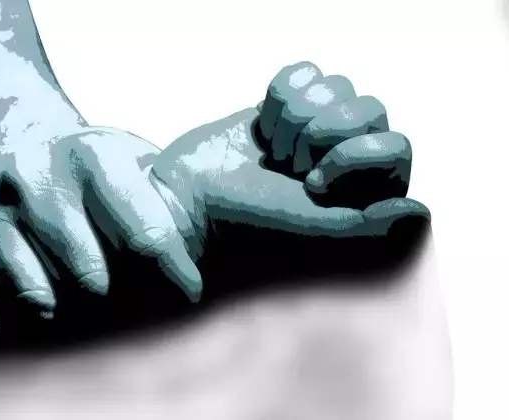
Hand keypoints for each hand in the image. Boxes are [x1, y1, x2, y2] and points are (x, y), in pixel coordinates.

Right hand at [0, 128, 201, 334]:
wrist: (16, 134)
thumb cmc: (93, 165)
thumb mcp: (137, 160)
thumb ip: (169, 204)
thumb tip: (198, 269)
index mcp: (90, 154)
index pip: (145, 237)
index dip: (175, 276)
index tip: (189, 297)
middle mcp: (31, 174)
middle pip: (90, 277)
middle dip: (120, 302)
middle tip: (136, 310)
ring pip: (36, 296)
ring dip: (66, 313)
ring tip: (82, 307)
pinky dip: (10, 318)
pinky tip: (30, 312)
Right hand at [150, 61, 429, 292]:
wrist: (193, 191)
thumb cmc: (248, 214)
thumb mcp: (313, 225)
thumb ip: (368, 224)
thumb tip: (419, 210)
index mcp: (364, 188)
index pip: (396, 145)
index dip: (351, 155)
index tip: (310, 183)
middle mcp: (349, 153)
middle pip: (370, 109)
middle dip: (318, 135)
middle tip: (287, 167)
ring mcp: (320, 124)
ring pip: (338, 86)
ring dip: (294, 119)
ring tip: (272, 151)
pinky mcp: (291, 102)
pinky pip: (306, 72)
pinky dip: (278, 96)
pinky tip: (264, 127)